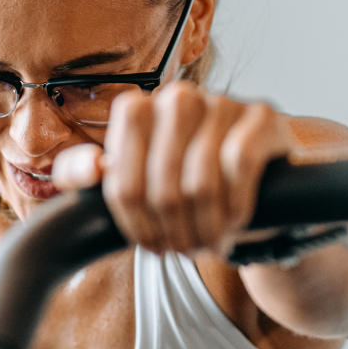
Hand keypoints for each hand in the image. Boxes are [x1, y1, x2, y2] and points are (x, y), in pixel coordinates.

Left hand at [53, 82, 290, 255]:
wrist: (257, 178)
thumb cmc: (185, 180)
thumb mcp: (134, 179)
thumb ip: (86, 172)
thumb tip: (90, 169)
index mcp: (135, 110)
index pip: (121, 182)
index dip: (135, 224)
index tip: (150, 245)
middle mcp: (176, 98)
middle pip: (162, 187)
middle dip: (173, 230)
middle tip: (184, 250)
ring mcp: (220, 102)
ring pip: (201, 182)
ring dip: (205, 227)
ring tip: (207, 244)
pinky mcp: (261, 115)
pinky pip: (239, 167)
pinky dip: (235, 207)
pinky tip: (234, 224)